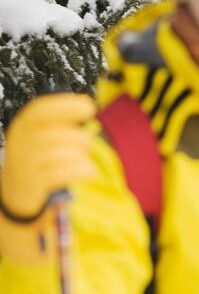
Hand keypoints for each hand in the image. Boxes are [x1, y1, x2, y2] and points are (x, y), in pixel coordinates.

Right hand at [0, 93, 96, 219]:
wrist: (15, 189)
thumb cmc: (39, 156)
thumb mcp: (44, 134)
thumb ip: (61, 121)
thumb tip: (87, 105)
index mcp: (24, 124)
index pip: (41, 109)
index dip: (67, 106)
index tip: (89, 107)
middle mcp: (21, 141)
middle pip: (64, 134)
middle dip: (83, 140)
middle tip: (84, 147)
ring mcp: (25, 162)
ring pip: (70, 154)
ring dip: (83, 158)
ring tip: (79, 161)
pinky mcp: (34, 182)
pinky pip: (68, 172)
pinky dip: (84, 171)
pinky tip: (89, 172)